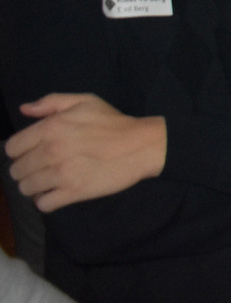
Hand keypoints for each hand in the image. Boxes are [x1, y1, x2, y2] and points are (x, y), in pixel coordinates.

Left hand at [4, 94, 165, 211]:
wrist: (141, 145)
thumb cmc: (112, 122)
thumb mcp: (85, 101)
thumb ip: (51, 102)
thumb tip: (24, 110)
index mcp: (51, 127)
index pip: (12, 148)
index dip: (20, 151)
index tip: (33, 152)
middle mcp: (51, 151)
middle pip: (16, 171)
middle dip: (27, 169)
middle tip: (43, 167)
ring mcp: (61, 174)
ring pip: (26, 189)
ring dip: (35, 186)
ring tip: (49, 181)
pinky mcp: (73, 192)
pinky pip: (43, 204)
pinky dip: (47, 201)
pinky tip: (57, 193)